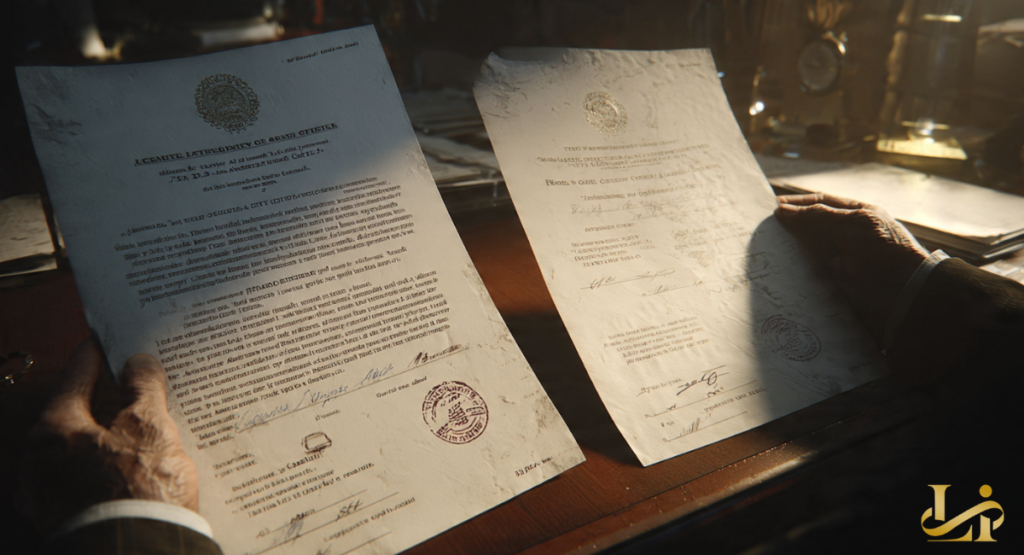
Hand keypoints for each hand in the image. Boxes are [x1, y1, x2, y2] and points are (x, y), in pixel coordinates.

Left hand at [17, 337, 197, 533]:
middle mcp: (39, 462)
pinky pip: (86, 478)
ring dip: (110, 434)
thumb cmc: (139, 492)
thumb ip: (143, 389)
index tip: (112, 340)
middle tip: (137, 382)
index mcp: (52, 430)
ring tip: (146, 425)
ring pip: (81, 448)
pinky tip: (136, 465)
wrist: (138, 553)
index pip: (76, 374)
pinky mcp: (65, 520)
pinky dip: (108, 465)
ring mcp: (48, 495)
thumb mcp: (150, 427)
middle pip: (76, 413)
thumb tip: (138, 364)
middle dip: (107, 397)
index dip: (99, 353)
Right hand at [775, 194, 929, 343]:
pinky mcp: (836, 282)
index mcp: (858, 215)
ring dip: (791, 249)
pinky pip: (811, 273)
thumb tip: (783, 210)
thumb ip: (818, 215)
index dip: (798, 203)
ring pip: (809, 250)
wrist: (905, 294)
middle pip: (812, 226)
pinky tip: (783, 268)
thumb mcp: (853, 224)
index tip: (773, 206)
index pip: (822, 203)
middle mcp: (848, 235)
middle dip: (791, 226)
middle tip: (765, 228)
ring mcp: (842, 259)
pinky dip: (799, 270)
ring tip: (768, 248)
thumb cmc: (886, 251)